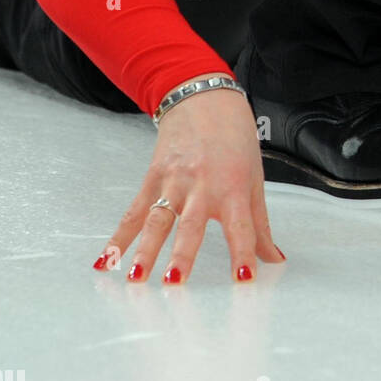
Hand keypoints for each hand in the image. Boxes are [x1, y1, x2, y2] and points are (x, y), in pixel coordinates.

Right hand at [93, 73, 284, 283]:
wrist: (204, 98)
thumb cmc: (235, 138)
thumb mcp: (254, 178)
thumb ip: (260, 224)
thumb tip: (274, 259)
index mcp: (233, 188)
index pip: (242, 228)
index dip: (244, 254)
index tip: (244, 280)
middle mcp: (202, 185)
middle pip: (191, 225)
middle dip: (182, 254)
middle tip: (175, 282)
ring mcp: (174, 181)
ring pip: (158, 219)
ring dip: (146, 250)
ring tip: (137, 277)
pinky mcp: (153, 177)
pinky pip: (134, 211)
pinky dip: (119, 237)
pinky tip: (106, 260)